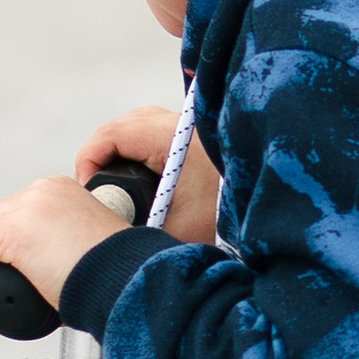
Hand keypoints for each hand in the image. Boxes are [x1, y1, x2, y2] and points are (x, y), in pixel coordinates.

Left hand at [0, 171, 147, 315]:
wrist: (124, 280)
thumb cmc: (115, 274)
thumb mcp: (93, 245)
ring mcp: (28, 206)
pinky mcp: (12, 228)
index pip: (25, 207)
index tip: (14, 261)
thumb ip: (74, 242)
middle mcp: (45, 190)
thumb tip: (59, 266)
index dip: (11, 235)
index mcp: (67, 189)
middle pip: (2, 212)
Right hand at [78, 103, 220, 244]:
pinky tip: (142, 178)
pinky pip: (157, 132)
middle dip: (101, 157)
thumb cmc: (226, 215)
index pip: (111, 135)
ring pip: (138, 126)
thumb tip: (105, 235)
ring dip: (121, 152)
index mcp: (169, 136)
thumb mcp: (178, 228)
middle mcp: (178, 124)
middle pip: (122, 127)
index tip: (87, 191)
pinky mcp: (197, 136)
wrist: (272, 202)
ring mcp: (188, 127)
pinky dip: (141, 150)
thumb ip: (140, 231)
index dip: (89, 161)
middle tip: (97, 191)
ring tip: (115, 186)